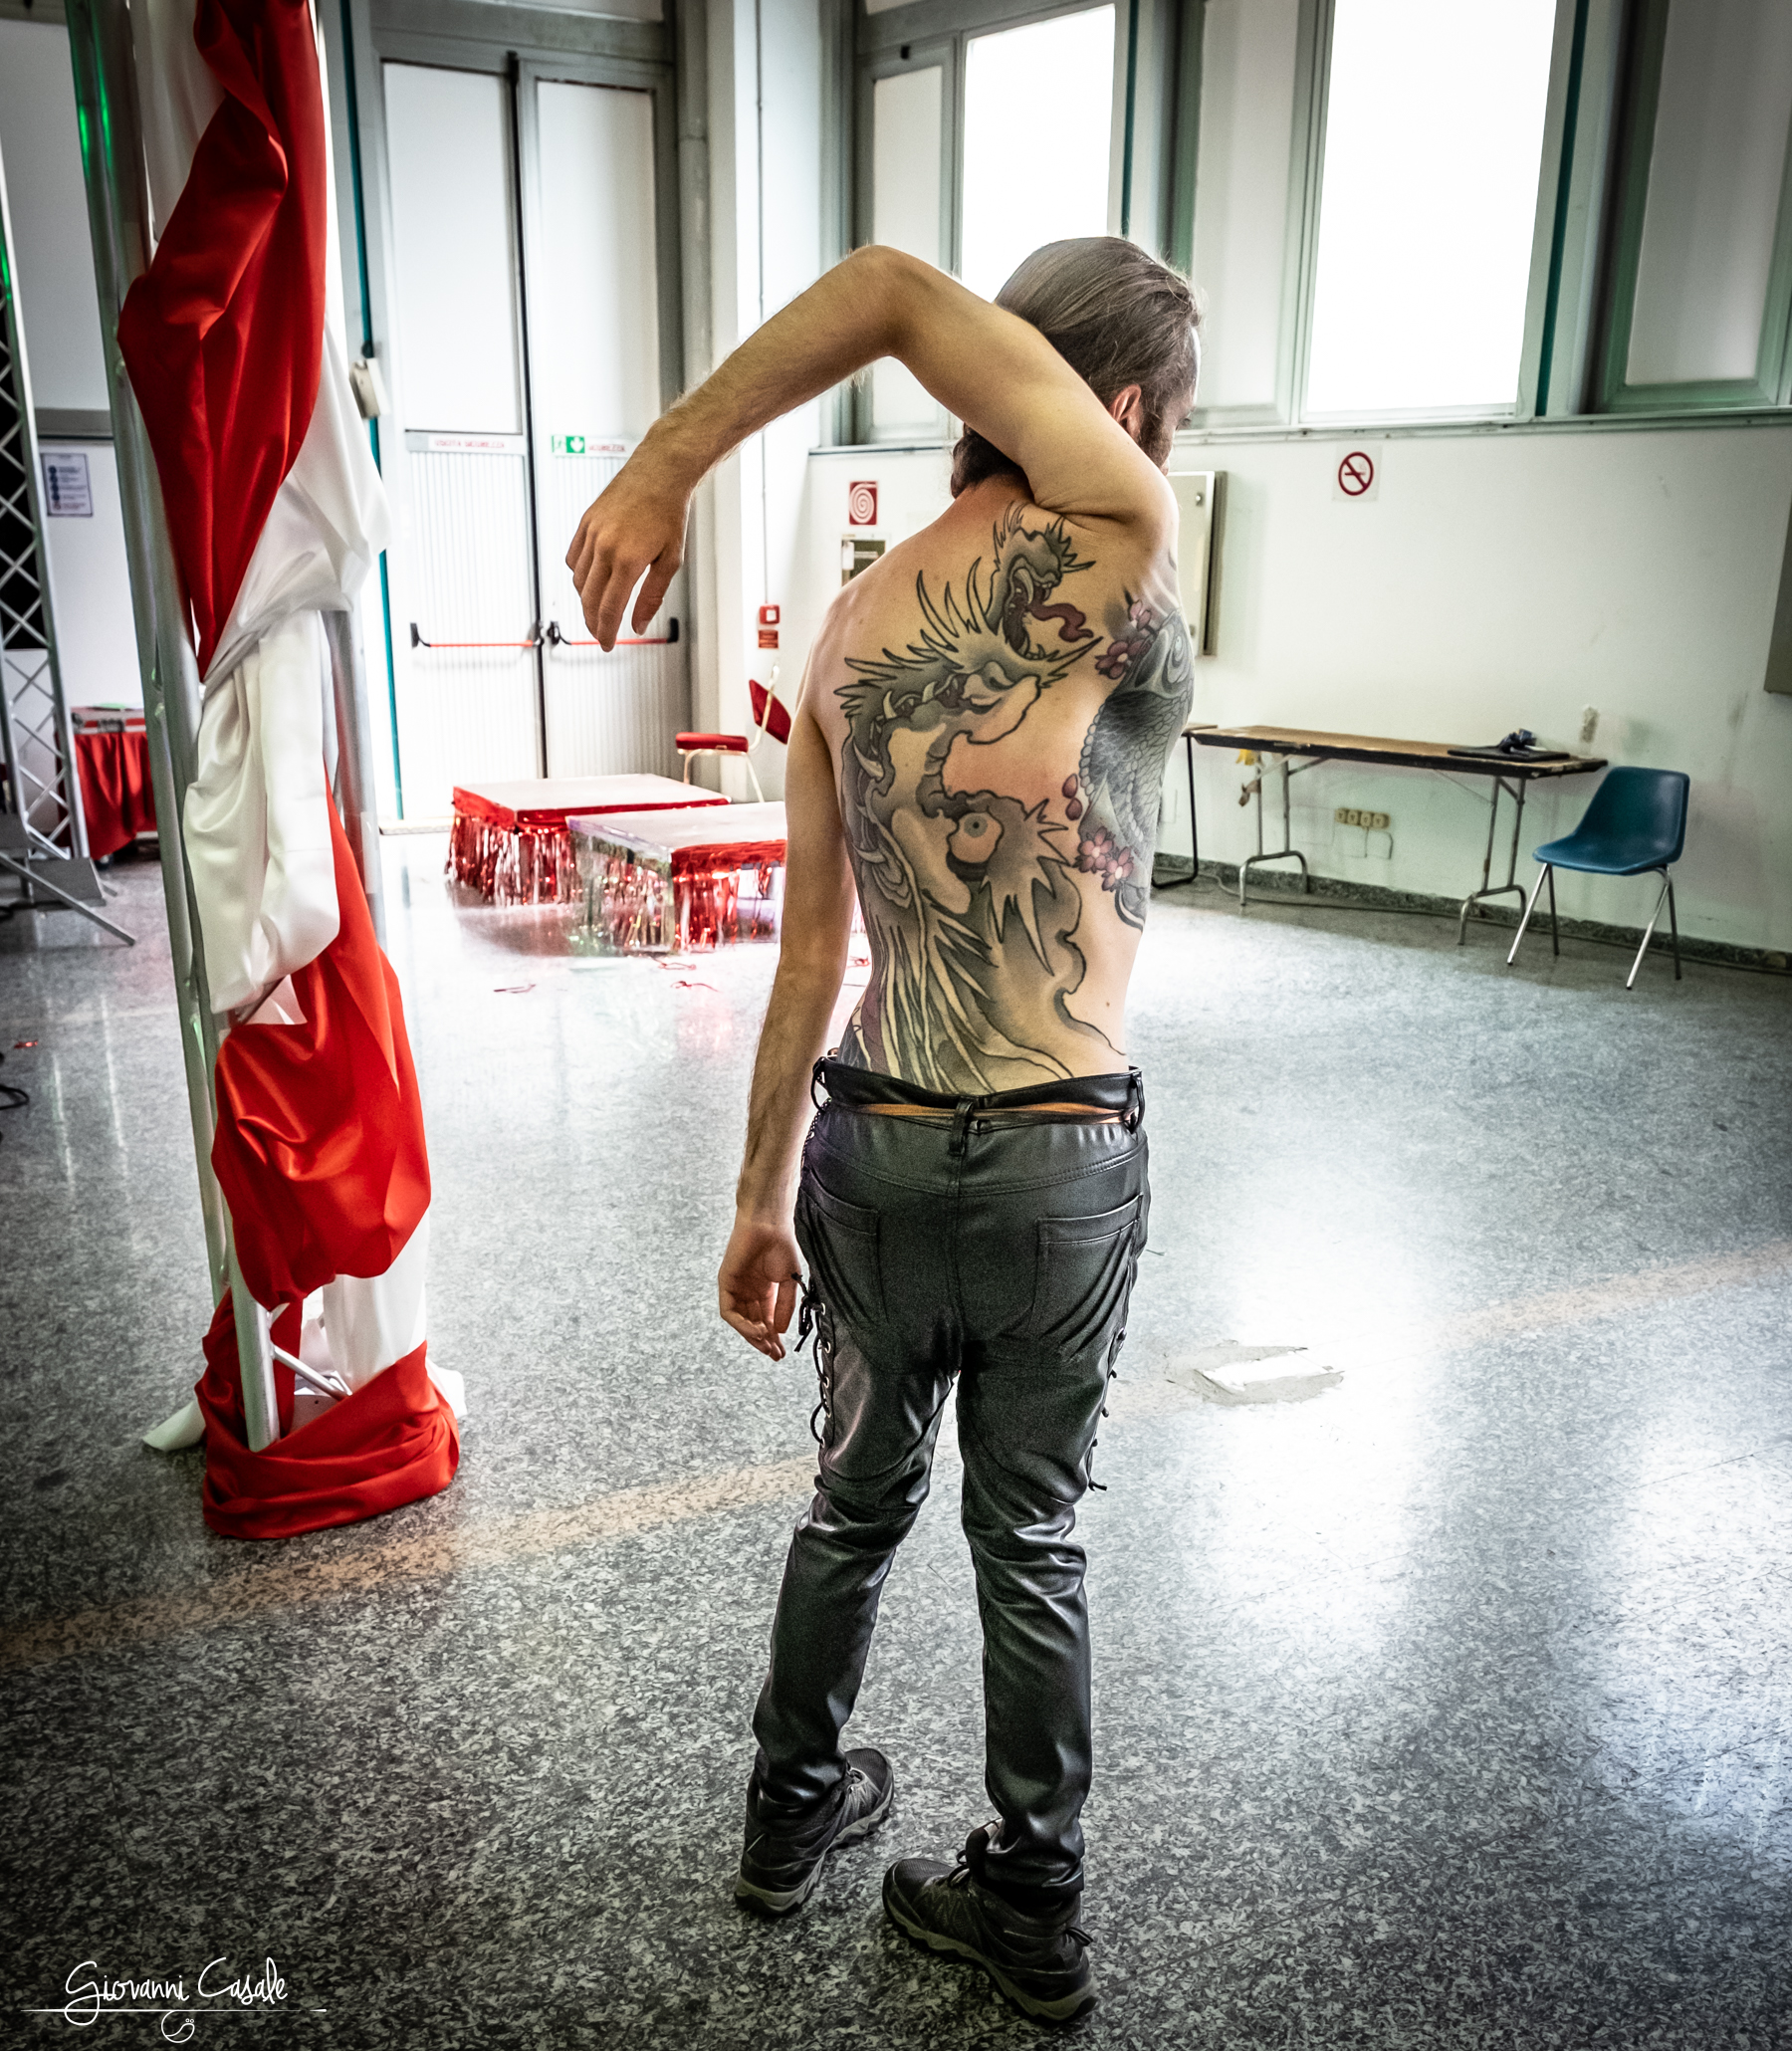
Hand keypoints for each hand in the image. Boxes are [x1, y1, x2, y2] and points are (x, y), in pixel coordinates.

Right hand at [565, 450, 691, 647]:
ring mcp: (591, 533)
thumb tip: (638, 625)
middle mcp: (604, 546)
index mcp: (627, 560)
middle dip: (594, 623)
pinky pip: (573, 558)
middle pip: (589, 599)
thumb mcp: (671, 561)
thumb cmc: (670, 512)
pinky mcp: (585, 522)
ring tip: (599, 610)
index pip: (609, 609)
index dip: (607, 632)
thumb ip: (652, 596)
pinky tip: (591, 581)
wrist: (660, 471)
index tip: (608, 645)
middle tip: (602, 635)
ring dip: (586, 600)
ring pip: (579, 580)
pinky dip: (579, 575)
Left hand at [718, 1213, 803, 1360]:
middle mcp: (749, 1292)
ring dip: (752, 1336)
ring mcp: (736, 1289)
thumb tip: (781, 1330)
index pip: (766, 1321)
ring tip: (766, 1345)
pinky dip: (742, 1324)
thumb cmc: (781, 1245)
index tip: (782, 1352)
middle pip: (753, 1324)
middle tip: (774, 1354)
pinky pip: (729, 1312)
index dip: (773, 1338)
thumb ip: (785, 1307)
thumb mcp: (789, 1282)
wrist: (769, 1225)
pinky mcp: (725, 1283)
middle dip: (763, 1341)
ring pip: (741, 1321)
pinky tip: (757, 1330)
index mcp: (765, 1291)